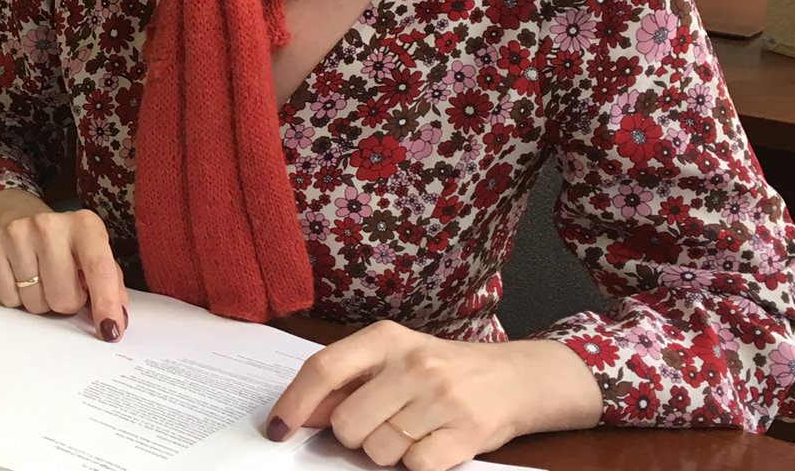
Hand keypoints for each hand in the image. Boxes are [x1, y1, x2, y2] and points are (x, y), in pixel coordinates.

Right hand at [0, 189, 128, 341]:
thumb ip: (111, 285)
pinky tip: (21, 277)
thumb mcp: (93, 255)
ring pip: (36, 304)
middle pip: (64, 298)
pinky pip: (9, 299)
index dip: (106, 304)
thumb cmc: (65, 245)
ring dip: (42, 302)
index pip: (99, 269)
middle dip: (67, 302)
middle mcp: (50, 225)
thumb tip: (116, 319)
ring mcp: (18, 234)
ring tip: (41, 279)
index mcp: (85, 225)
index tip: (110, 331)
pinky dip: (17, 298)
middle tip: (63, 285)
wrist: (20, 219)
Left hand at [264, 321, 601, 470]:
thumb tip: (297, 415)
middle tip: (378, 425)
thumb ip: (345, 383)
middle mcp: (413, 363)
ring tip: (412, 430)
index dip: (293, 403)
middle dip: (353, 436)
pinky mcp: (466, 432)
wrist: (517, 378)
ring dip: (387, 452)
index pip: (323, 369)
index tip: (277, 430)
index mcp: (386, 338)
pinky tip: (432, 443)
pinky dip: (417, 463)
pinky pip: (414, 467)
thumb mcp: (392, 361)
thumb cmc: (441, 370)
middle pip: (347, 423)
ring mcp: (441, 397)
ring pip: (378, 451)